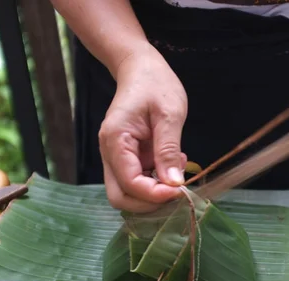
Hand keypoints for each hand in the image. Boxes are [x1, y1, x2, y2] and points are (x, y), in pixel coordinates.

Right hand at [99, 44, 187, 211]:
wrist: (141, 69)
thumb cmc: (155, 84)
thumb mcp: (169, 114)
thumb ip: (168, 150)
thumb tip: (173, 183)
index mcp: (115, 140)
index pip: (129, 183)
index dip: (154, 195)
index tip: (179, 190)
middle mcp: (109, 153)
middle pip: (120, 197)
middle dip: (149, 202)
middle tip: (177, 190)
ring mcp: (115, 158)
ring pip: (127, 194)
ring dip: (153, 194)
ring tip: (177, 171)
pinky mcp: (126, 159)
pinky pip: (137, 182)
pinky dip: (155, 183)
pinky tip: (172, 165)